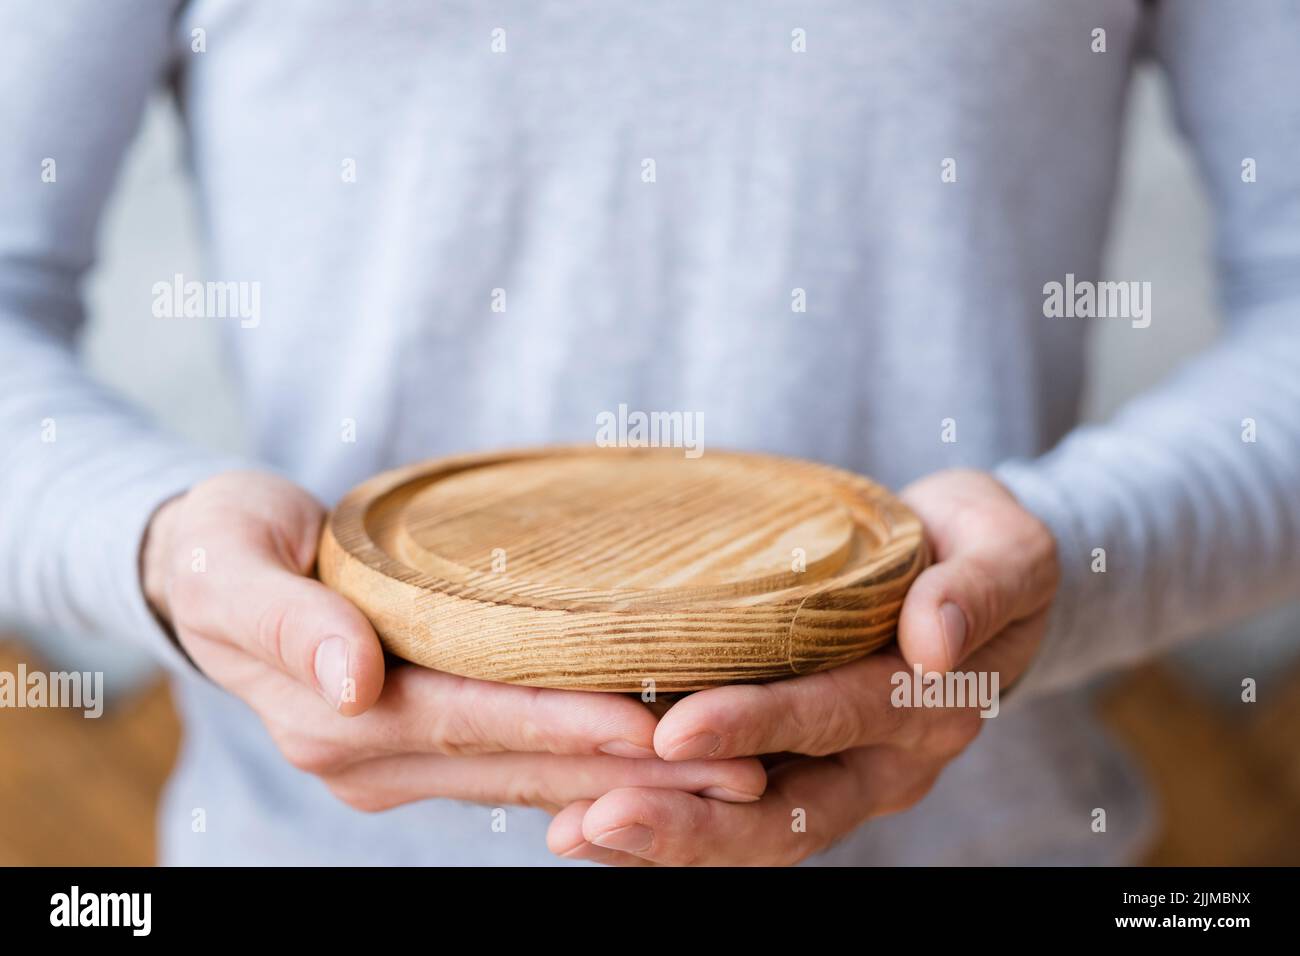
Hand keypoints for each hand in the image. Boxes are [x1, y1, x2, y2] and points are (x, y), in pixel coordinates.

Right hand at [142, 471, 765, 813]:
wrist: (198, 567)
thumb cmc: (219, 546)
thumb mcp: (230, 563)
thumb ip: (287, 620)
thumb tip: (354, 679)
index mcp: (334, 716)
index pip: (477, 724)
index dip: (568, 729)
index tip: (658, 729)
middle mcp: (369, 755)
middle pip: (524, 766)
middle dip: (632, 772)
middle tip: (743, 767)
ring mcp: (394, 762)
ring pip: (532, 777)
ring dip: (630, 779)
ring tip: (731, 771)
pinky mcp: (417, 748)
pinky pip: (516, 764)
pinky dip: (589, 762)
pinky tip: (659, 756)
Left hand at [546, 469, 1057, 863]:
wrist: (981, 578)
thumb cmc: (982, 547)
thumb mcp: (1006, 550)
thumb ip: (977, 590)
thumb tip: (933, 643)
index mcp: (933, 706)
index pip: (837, 718)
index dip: (758, 728)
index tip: (675, 732)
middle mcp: (885, 762)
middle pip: (788, 813)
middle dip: (693, 823)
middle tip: (599, 820)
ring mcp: (844, 776)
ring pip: (756, 831)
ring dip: (668, 837)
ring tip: (575, 833)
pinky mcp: (808, 773)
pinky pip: (739, 811)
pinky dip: (671, 817)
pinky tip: (591, 817)